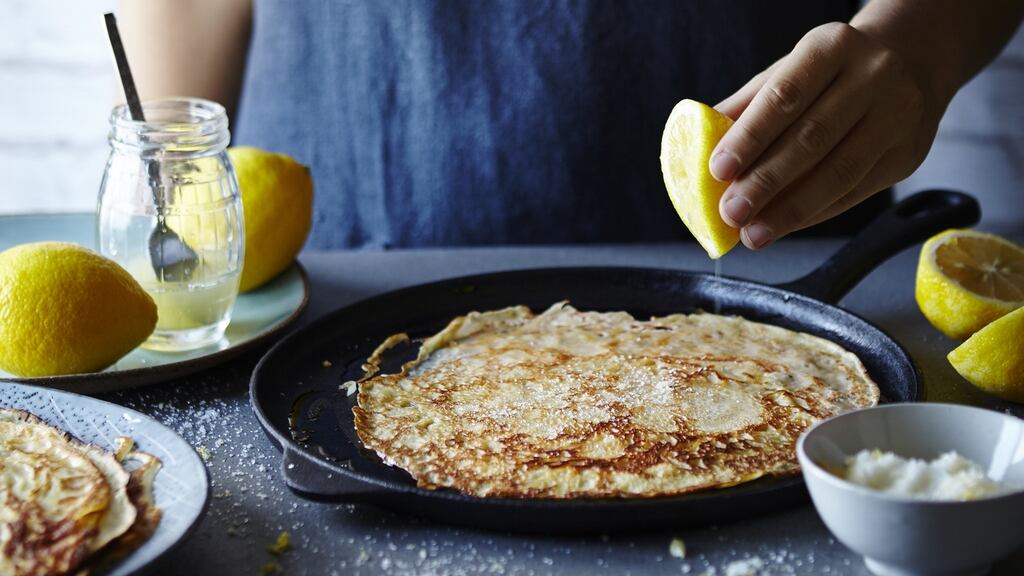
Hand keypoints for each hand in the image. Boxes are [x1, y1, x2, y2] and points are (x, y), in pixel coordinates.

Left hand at [711, 22, 945, 248]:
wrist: (912, 61)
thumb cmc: (832, 71)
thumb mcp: (790, 70)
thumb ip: (747, 106)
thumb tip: (698, 148)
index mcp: (833, 47)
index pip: (785, 96)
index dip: (750, 136)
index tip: (718, 170)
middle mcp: (873, 77)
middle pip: (813, 138)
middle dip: (766, 182)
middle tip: (731, 212)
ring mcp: (897, 117)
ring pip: (839, 173)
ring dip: (790, 210)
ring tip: (754, 233)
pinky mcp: (907, 156)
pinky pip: (855, 193)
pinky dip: (814, 214)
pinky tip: (784, 226)